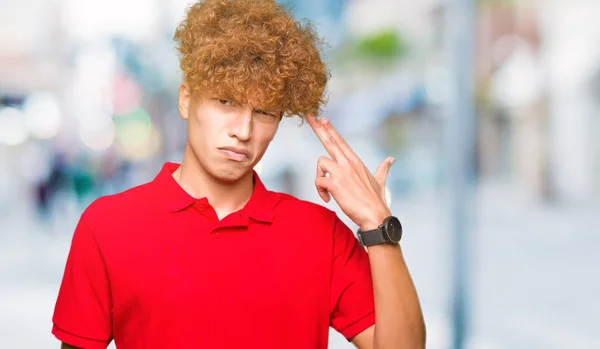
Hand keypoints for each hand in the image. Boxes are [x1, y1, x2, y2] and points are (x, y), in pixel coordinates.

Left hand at [307, 114, 394, 229]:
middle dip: (318, 128)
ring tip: (326, 190)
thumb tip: (391, 159)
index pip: (341, 141)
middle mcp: (348, 163)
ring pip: (320, 162)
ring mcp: (341, 172)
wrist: (375, 215)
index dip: (331, 130)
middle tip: (309, 116)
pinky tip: (327, 198)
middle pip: (329, 141)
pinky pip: (318, 181)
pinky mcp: (335, 183)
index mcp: (356, 161)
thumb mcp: (380, 180)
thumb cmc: (376, 200)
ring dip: (319, 175)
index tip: (323, 119)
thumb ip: (383, 168)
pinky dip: (320, 191)